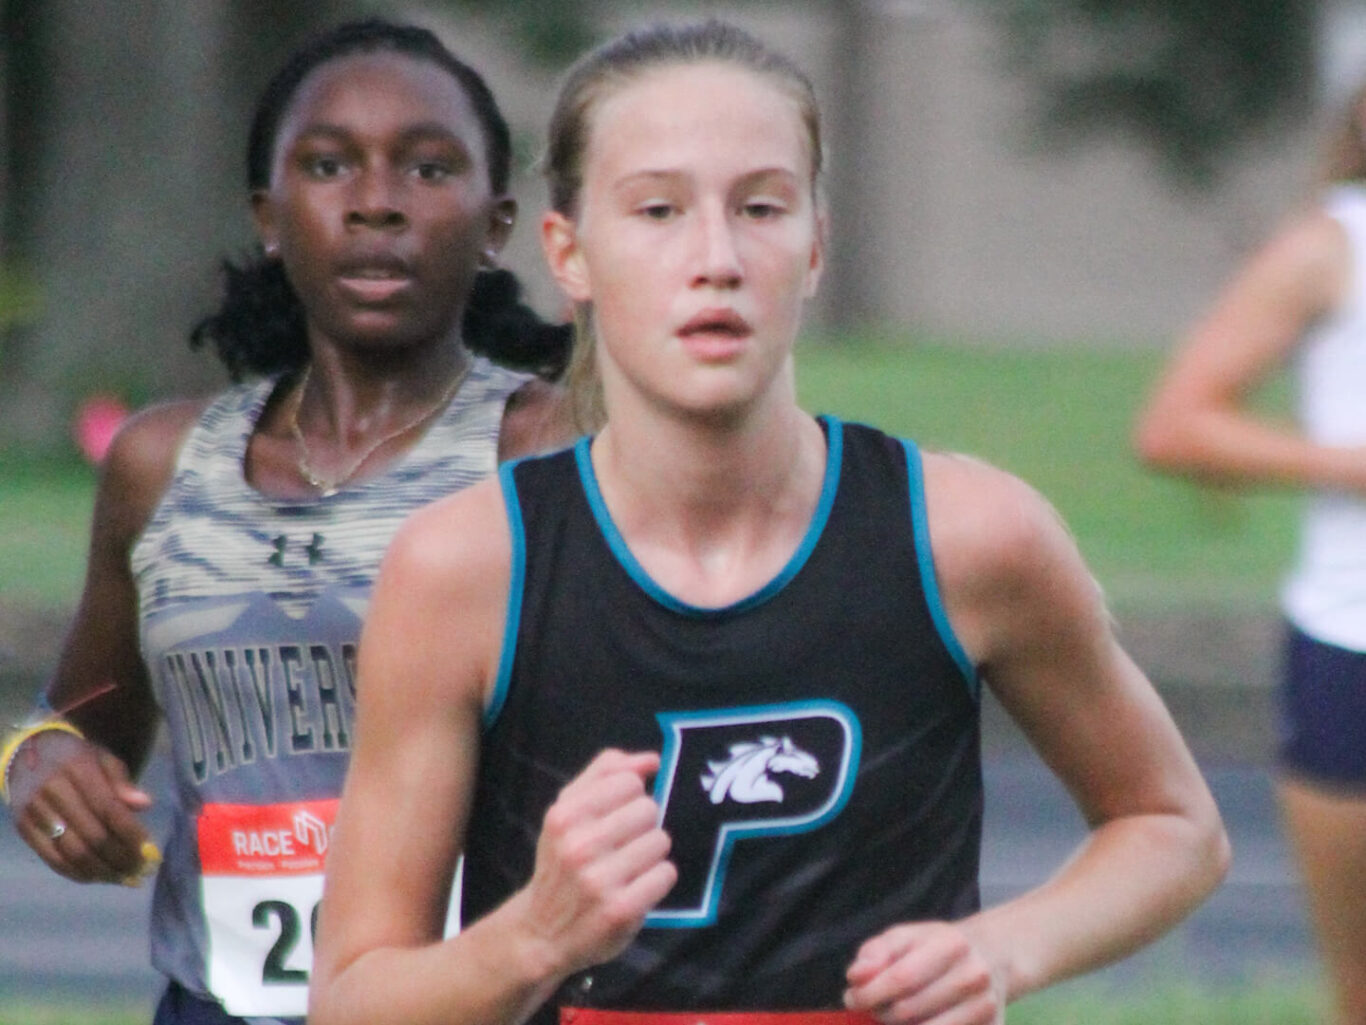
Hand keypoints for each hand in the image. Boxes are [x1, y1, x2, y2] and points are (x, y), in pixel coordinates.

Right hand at [10, 729, 153, 883]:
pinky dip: (79, 873)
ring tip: (126, 878)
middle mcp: (52, 791)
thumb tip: (145, 804)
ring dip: (103, 871)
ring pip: (73, 853)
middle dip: (121, 858)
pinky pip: (53, 859)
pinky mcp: (24, 829)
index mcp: (77, 769)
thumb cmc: (77, 759)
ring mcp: (35, 812)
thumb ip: (123, 782)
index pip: (108, 809)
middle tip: (143, 870)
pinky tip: (100, 876)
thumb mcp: (104, 759)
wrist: (29, 755)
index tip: (151, 852)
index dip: (131, 834)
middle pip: (92, 836)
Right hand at [517, 749, 676, 977]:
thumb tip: (652, 760)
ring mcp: (600, 881)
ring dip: (652, 854)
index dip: (630, 798)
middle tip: (623, 846)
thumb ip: (606, 773)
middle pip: (649, 809)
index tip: (616, 816)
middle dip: (642, 826)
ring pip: (661, 840)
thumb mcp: (568, 810)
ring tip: (629, 867)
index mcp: (564, 816)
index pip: (629, 782)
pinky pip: (666, 873)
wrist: (541, 932)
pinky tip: (637, 887)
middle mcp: (579, 847)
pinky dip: (658, 879)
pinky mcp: (622, 910)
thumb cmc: (561, 862)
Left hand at [844, 921, 1004, 1024]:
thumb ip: (876, 953)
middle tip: (872, 1008)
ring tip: (892, 1016)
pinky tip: (915, 1023)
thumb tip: (855, 978)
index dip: (869, 994)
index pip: (901, 978)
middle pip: (909, 1011)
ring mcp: (986, 1008)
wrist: (991, 957)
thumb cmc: (937, 947)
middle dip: (880, 1013)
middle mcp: (974, 977)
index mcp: (952, 945)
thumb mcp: (906, 937)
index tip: (852, 998)